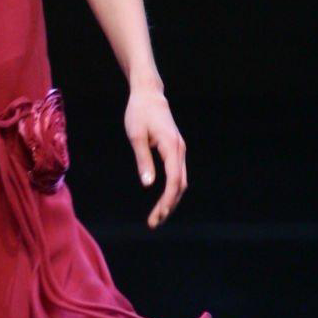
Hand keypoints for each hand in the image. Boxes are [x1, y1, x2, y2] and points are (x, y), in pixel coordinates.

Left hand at [124, 85, 188, 227]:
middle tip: (154, 222)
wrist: (148, 94)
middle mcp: (179, 149)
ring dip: (171, 200)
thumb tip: (147, 184)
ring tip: (157, 216)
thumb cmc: (139, 113)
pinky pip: (177, 174)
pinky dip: (171, 189)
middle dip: (169, 205)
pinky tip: (162, 200)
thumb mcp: (136, 136)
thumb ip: (143, 160)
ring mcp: (179, 150)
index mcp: (171, 146)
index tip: (158, 215)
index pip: (174, 180)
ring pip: (180, 181)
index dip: (167, 200)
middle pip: (180, 184)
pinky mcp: (175, 150)